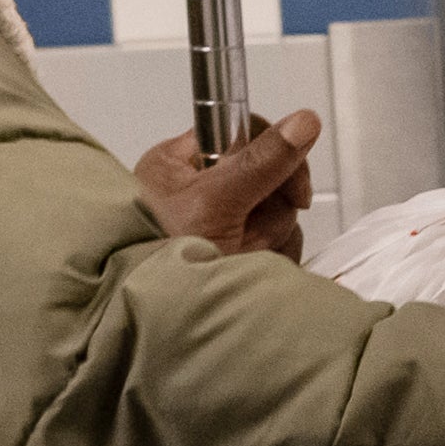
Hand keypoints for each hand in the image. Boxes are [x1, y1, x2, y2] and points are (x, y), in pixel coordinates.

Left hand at [138, 109, 317, 259]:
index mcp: (181, 163)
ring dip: (267, 241)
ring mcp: (221, 226)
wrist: (142, 323)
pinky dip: (268, 262)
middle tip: (242, 230)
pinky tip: (244, 272)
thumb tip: (302, 122)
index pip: (245, 133)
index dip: (275, 153)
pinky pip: (276, 249)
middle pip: (271, 179)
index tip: (290, 185)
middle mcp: (202, 191)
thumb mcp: (212, 202)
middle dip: (267, 212)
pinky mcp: (236, 255)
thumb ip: (260, 162)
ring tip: (235, 258)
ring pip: (278, 217)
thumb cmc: (152, 262)